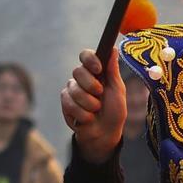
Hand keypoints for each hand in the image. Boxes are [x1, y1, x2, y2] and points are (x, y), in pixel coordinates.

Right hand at [61, 49, 126, 164]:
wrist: (104, 133)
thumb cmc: (114, 111)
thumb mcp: (117, 90)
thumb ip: (112, 71)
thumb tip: (113, 49)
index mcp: (96, 72)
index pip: (86, 55)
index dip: (89, 59)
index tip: (98, 69)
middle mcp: (82, 78)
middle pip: (78, 71)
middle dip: (91, 85)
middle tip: (100, 94)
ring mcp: (72, 90)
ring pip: (73, 89)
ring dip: (89, 103)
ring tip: (96, 110)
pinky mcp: (65, 103)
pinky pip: (68, 103)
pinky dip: (82, 112)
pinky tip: (88, 117)